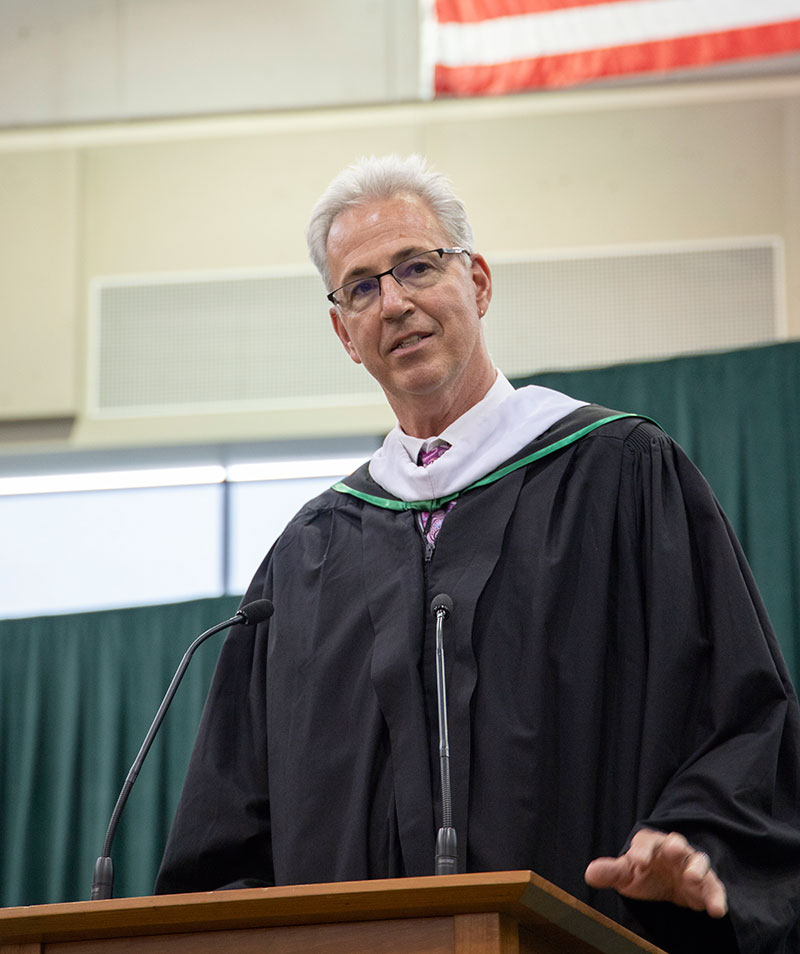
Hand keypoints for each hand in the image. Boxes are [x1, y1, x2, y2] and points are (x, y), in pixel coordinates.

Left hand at [584, 828, 727, 917]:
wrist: (664, 882)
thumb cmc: (643, 871)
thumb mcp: (626, 873)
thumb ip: (611, 872)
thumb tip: (589, 873)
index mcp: (650, 844)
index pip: (645, 841)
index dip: (641, 849)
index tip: (636, 860)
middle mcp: (672, 850)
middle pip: (675, 842)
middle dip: (675, 846)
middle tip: (673, 852)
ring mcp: (691, 865)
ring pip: (698, 861)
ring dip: (697, 869)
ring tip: (693, 880)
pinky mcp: (705, 883)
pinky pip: (714, 886)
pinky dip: (716, 896)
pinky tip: (716, 910)